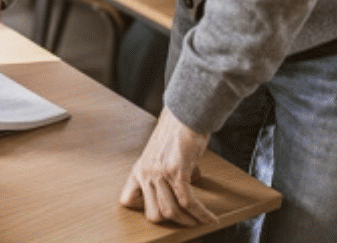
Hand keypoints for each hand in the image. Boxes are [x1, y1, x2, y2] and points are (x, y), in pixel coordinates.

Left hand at [120, 109, 216, 226]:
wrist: (185, 115)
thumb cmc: (176, 132)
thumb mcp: (163, 156)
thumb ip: (167, 173)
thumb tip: (186, 185)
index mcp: (139, 170)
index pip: (128, 200)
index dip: (142, 210)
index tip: (160, 214)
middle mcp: (145, 174)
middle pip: (153, 213)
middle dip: (172, 222)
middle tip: (186, 223)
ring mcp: (159, 173)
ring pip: (170, 211)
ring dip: (188, 221)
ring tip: (200, 222)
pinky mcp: (177, 171)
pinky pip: (188, 202)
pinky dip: (200, 214)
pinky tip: (209, 218)